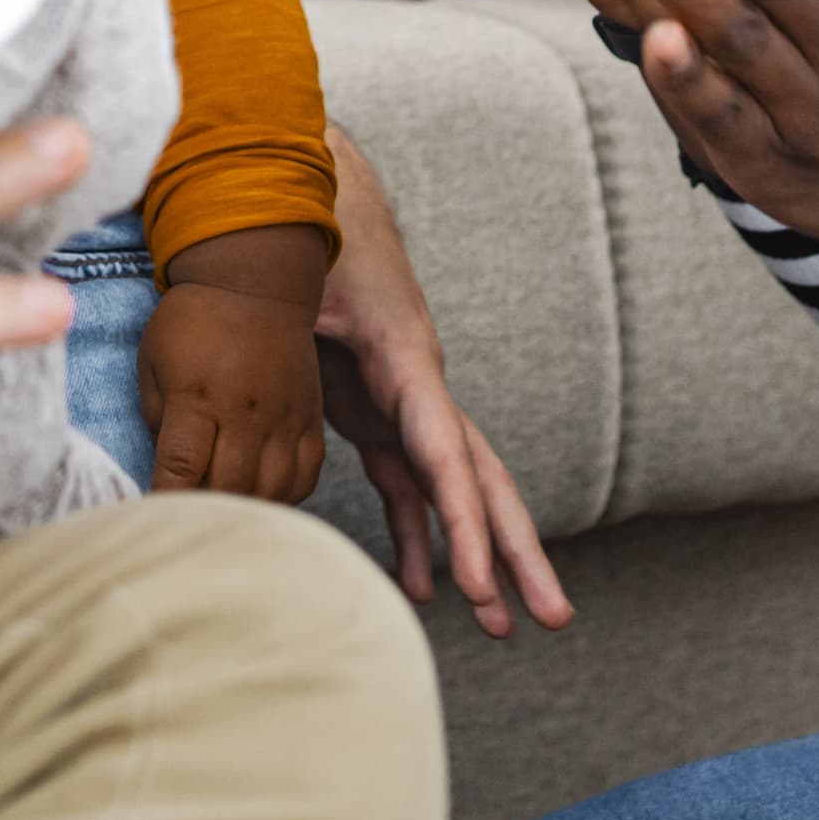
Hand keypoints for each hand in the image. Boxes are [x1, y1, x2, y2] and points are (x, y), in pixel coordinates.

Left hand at [141, 225, 328, 500]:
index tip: (153, 521)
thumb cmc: (193, 322)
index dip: (166, 502)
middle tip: (188, 522)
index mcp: (198, 397)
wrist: (256, 283)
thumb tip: (166, 470)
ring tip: (225, 514)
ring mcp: (284, 419)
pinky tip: (262, 496)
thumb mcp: (152, 362)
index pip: (181, 469)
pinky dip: (284, 498)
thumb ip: (155, 419)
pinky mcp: (311, 421)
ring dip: (245, 511)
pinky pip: (305, 479)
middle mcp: (246, 413)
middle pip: (229, 490)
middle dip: (205, 514)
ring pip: (271, 493)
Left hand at [314, 124, 569, 634]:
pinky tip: (425, 587)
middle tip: (552, 618)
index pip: (446, 453)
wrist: (315, 194)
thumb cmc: (309, 230)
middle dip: (515, 551)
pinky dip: (419, 534)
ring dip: (479, 556)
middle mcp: (421, 387)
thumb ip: (292, 310)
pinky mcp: (379, 412)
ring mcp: (405, 403)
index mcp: (407, 359)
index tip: (476, 583)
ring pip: (458, 490)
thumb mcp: (299, 270)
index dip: (463, 521)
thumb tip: (266, 340)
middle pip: (483, 480)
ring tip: (504, 626)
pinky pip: (411, 486)